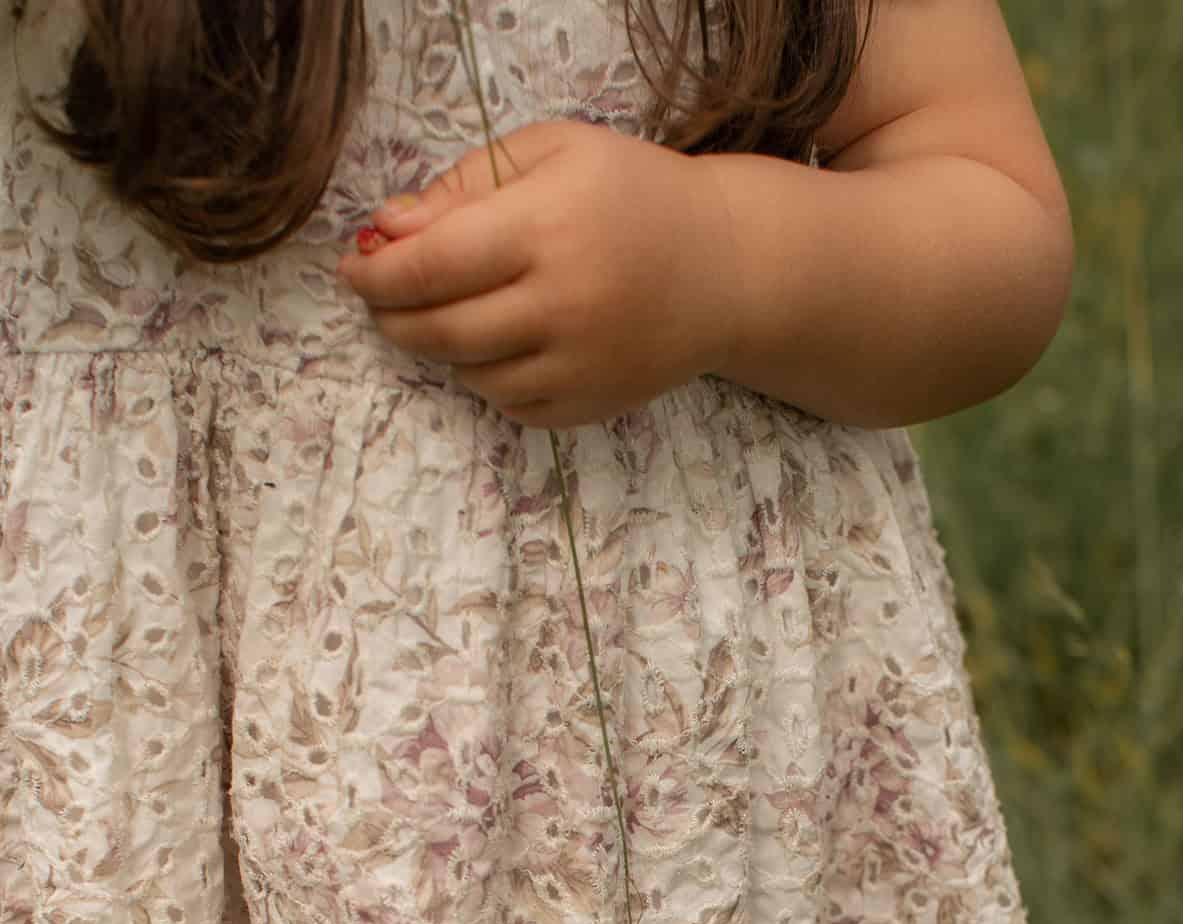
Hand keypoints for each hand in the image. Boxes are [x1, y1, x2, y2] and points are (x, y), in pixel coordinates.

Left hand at [336, 119, 741, 428]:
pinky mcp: (589, 404)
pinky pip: (509, 404)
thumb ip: (464, 185)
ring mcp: (577, 363)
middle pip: (439, 330)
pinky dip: (489, 378)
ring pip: (469, 373)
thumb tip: (387, 230)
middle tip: (381, 300)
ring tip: (454, 313)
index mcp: (546, 228)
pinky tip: (506, 343)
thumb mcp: (553, 154)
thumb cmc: (631, 197)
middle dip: (393, 317)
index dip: (376, 274)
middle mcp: (561, 303)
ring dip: (443, 347)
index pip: (429, 265)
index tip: (353, 269)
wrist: (724, 269)